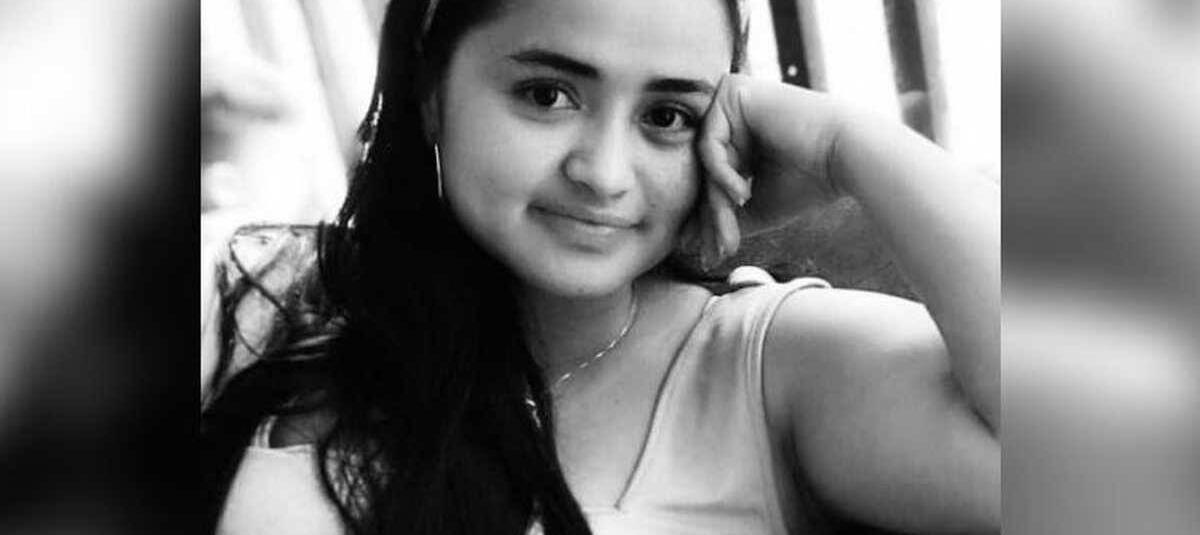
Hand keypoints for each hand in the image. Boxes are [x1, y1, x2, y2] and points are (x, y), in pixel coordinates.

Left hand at [685, 74, 851, 267]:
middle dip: (711, 218)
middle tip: (716, 252)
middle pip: (703, 172)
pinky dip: (722, 175)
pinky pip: (710, 144)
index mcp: (736, 134)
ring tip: (731, 234)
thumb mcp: (757, 206)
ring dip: (716, 205)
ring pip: (704, 163)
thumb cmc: (809, 181)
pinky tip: (743, 195)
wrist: (848, 155)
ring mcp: (728, 98)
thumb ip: (721, 216)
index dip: (711, 220)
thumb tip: (683, 240)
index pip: (709, 180)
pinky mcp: (732, 92)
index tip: (711, 254)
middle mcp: (729, 112)